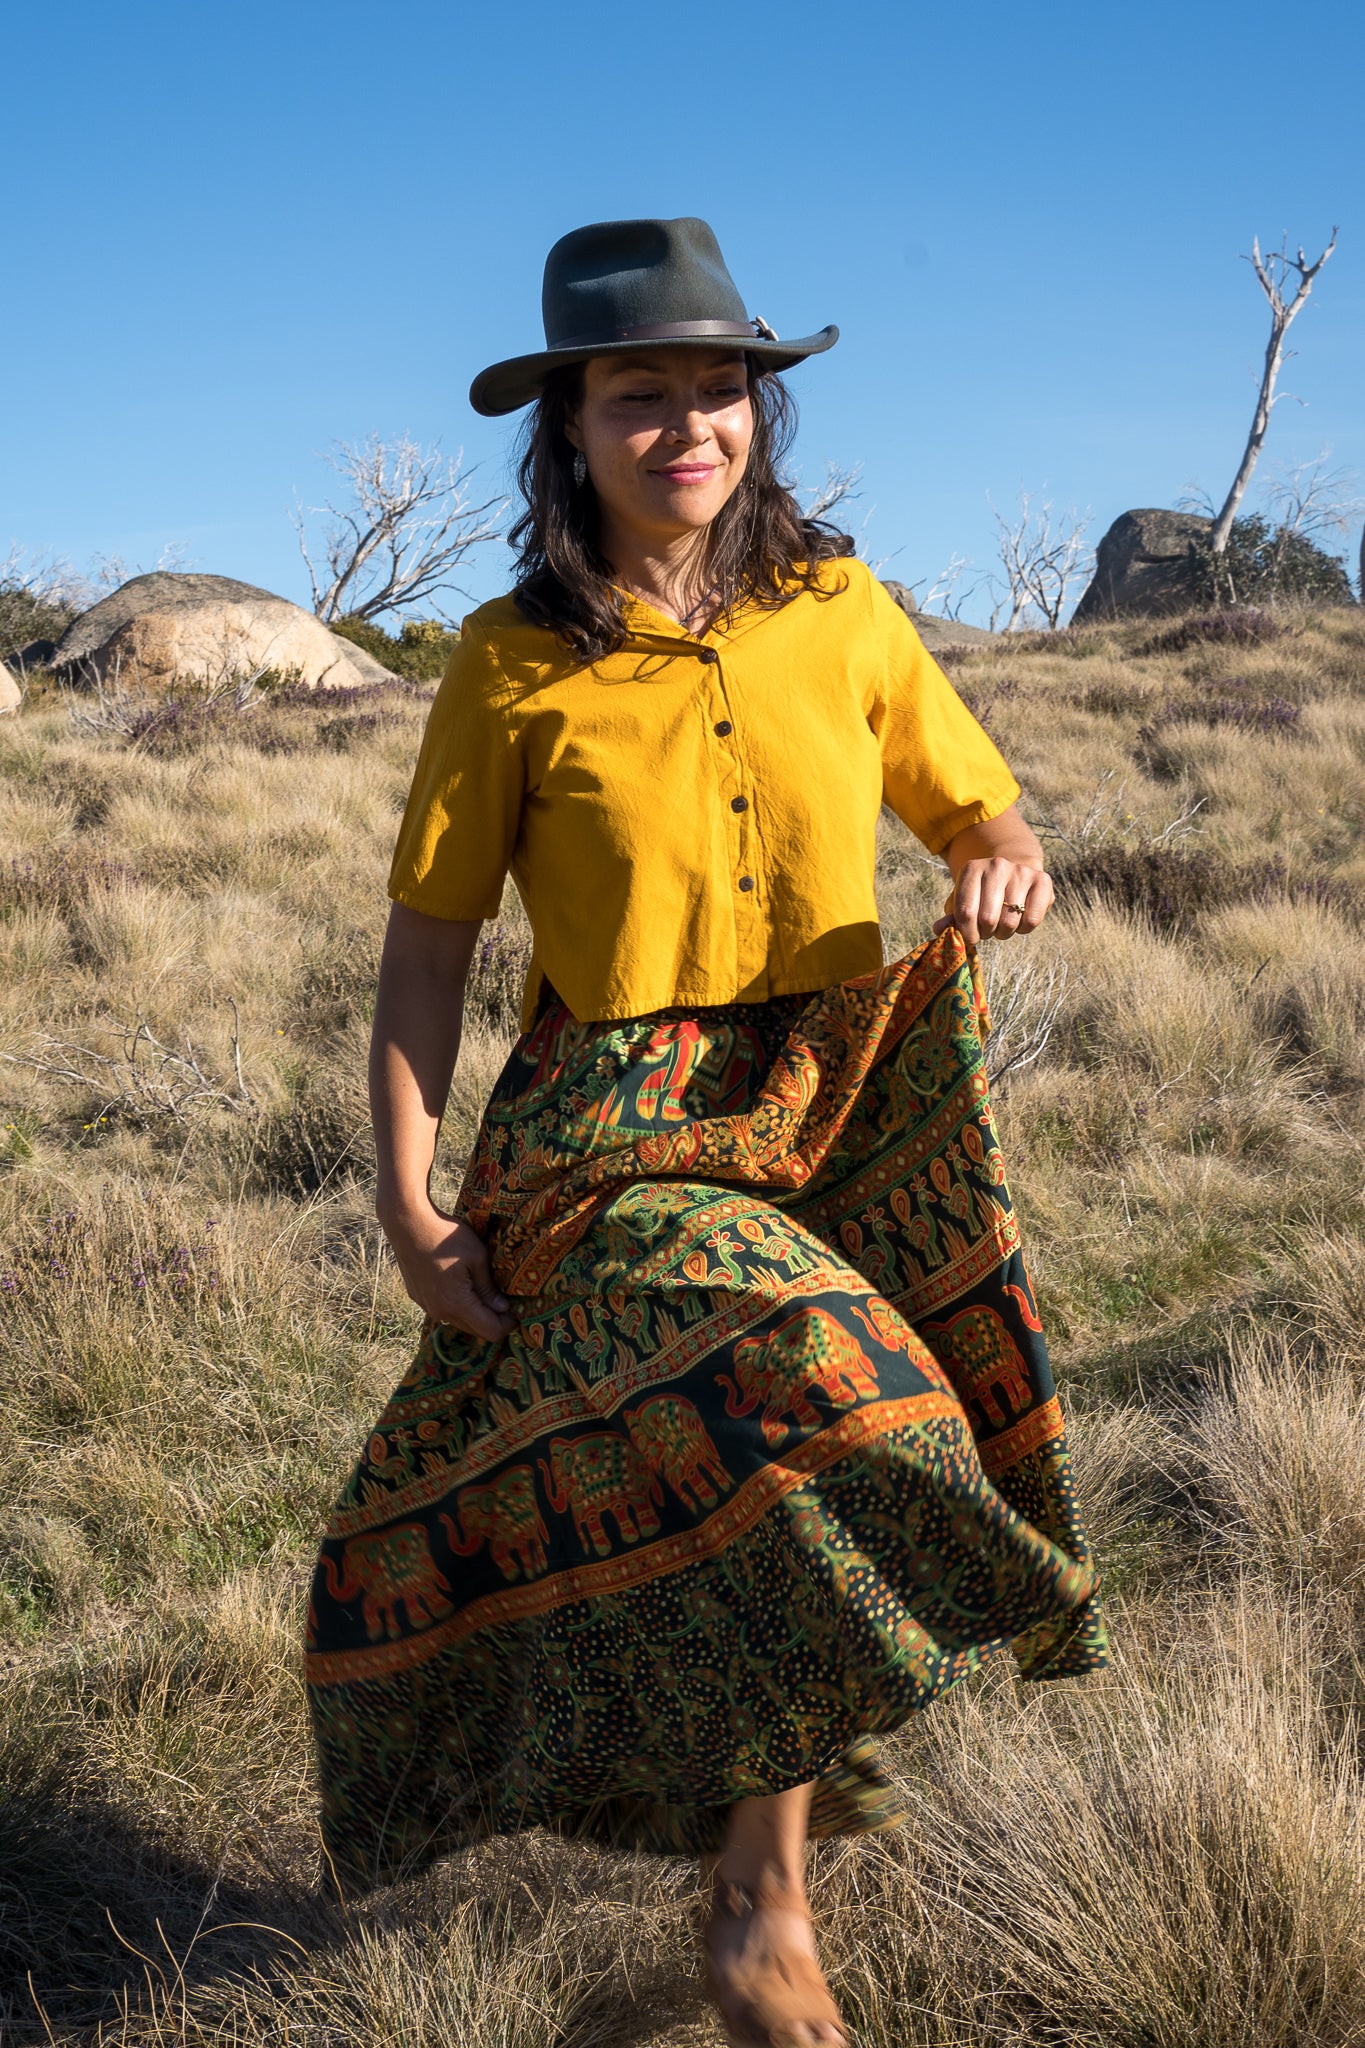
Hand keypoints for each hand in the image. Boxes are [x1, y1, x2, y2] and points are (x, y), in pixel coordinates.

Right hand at [378, 1199, 513, 1340]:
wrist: (407, 1224)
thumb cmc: (445, 1236)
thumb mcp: (477, 1257)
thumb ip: (489, 1287)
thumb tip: (502, 1308)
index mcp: (457, 1304)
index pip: (489, 1331)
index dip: (507, 1325)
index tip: (516, 1313)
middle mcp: (440, 1312)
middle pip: (474, 1330)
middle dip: (492, 1320)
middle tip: (504, 1302)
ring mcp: (426, 1305)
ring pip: (457, 1320)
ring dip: (473, 1313)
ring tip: (484, 1292)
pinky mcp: (418, 1297)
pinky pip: (443, 1309)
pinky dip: (456, 1305)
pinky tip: (461, 1284)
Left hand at [933, 858, 1052, 944]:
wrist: (1013, 870)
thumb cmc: (982, 892)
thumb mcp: (963, 900)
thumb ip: (952, 916)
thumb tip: (938, 929)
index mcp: (972, 869)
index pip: (965, 911)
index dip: (967, 933)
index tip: (970, 938)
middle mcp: (997, 866)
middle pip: (988, 919)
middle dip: (985, 933)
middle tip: (986, 930)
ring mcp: (1021, 872)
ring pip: (1010, 922)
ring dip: (1004, 932)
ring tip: (1001, 924)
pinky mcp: (1042, 881)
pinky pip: (1032, 920)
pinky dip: (1023, 929)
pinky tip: (1019, 919)